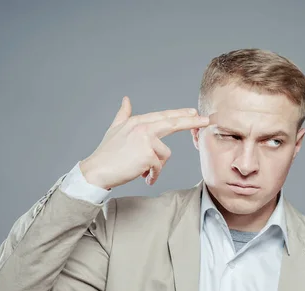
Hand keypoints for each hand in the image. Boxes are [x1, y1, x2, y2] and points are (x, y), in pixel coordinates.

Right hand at [80, 96, 208, 188]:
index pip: (164, 116)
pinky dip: (153, 175)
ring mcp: (146, 141)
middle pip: (173, 123)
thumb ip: (123, 114)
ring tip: (143, 171)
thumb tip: (126, 99)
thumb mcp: (115, 129)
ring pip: (165, 155)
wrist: (97, 170)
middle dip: (192, 122)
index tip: (194, 113)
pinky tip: (143, 177)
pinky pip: (159, 167)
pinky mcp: (148, 155)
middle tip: (207, 120)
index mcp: (138, 121)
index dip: (180, 114)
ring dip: (156, 166)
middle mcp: (143, 127)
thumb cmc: (106, 153)